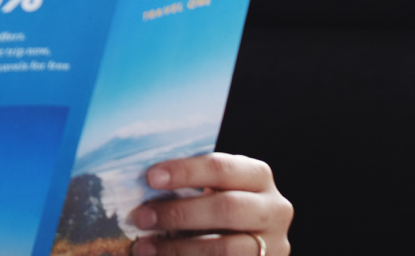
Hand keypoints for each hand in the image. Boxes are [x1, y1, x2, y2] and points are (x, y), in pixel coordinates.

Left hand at [129, 153, 292, 255]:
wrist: (244, 240)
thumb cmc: (218, 205)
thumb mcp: (212, 188)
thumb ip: (189, 185)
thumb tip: (140, 184)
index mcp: (257, 175)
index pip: (221, 168)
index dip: (185, 172)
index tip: (150, 178)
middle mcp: (274, 209)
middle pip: (226, 209)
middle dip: (178, 213)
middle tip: (140, 217)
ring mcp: (273, 244)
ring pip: (225, 249)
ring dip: (178, 248)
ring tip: (144, 247)